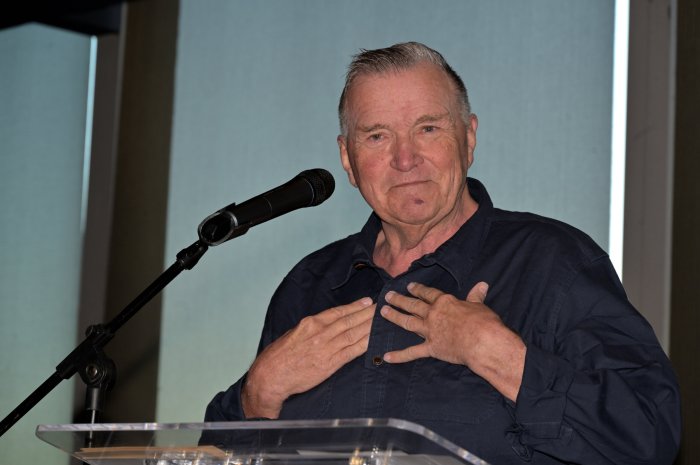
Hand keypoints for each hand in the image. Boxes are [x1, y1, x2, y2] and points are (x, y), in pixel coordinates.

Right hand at [242, 297, 374, 417]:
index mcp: (310, 323)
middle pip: (349, 321)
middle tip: (381, 307)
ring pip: (353, 334)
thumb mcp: (293, 334)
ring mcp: (326, 348)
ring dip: (369, 326)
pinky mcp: (330, 364)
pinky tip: (374, 339)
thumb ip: (310, 328)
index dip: (354, 307)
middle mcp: (320, 333)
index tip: (366, 302)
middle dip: (367, 313)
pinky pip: (352, 352)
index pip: (337, 312)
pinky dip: (364, 344)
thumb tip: (324, 324)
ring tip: (381, 319)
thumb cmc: (278, 356)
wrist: (271, 376)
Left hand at [381, 282, 524, 400]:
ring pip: (408, 322)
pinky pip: (411, 352)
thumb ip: (476, 296)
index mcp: (445, 302)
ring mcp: (430, 331)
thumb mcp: (479, 306)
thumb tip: (482, 284)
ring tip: (383, 312)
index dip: (418, 289)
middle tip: (388, 296)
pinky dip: (399, 356)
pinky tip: (386, 357)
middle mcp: (433, 314)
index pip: (428, 294)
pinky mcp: (431, 348)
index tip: (409, 286)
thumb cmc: (483, 322)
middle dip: (399, 300)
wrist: (482, 342)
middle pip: (413, 305)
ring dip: (394, 317)